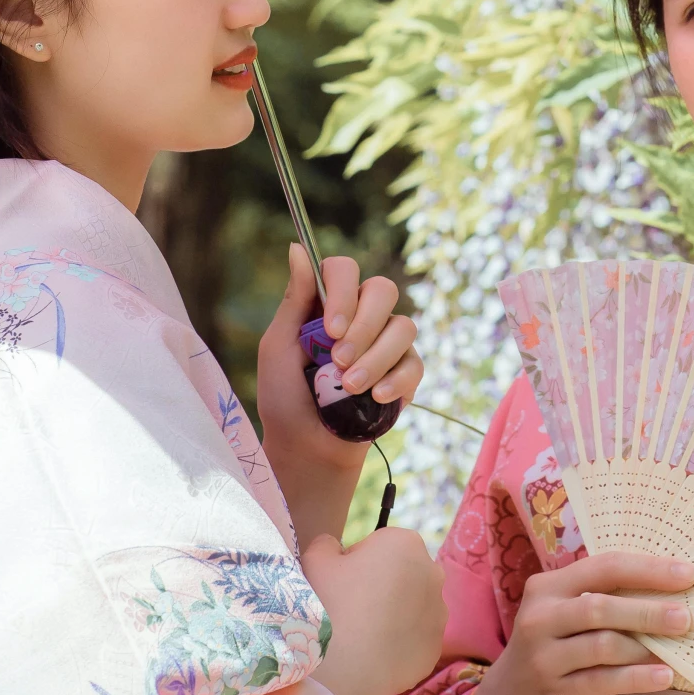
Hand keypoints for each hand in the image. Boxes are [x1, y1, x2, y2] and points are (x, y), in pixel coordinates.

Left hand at [257, 245, 424, 542]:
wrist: (307, 447)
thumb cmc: (284, 396)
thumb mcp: (278, 346)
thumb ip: (294, 299)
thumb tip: (297, 247)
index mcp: (328, 302)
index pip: (344, 270)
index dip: (343, 293)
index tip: (330, 330)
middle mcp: (362, 315)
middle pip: (383, 289)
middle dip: (364, 326)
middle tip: (338, 362)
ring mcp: (387, 343)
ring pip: (404, 326)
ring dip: (375, 358)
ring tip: (349, 387)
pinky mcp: (406, 373)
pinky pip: (415, 363)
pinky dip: (396, 380)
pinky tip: (375, 398)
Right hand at [303, 528, 447, 694]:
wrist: (343, 670)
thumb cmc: (328, 604)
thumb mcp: (314, 560)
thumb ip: (327, 545)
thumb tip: (336, 549)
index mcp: (405, 544)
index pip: (379, 545)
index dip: (355, 562)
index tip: (340, 582)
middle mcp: (432, 574)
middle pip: (401, 574)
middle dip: (380, 586)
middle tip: (350, 609)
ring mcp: (438, 614)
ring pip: (411, 608)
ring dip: (392, 615)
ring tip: (361, 636)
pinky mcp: (435, 648)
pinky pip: (413, 640)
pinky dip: (397, 644)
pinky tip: (373, 655)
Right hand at [467, 551, 693, 694]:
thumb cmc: (551, 646)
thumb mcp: (563, 613)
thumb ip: (602, 597)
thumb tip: (670, 591)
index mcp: (548, 587)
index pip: (604, 567)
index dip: (647, 569)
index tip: (687, 574)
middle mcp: (541, 617)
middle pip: (601, 606)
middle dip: (648, 611)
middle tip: (686, 617)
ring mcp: (544, 656)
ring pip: (603, 645)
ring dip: (644, 647)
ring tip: (677, 651)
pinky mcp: (554, 691)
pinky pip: (603, 681)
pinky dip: (637, 678)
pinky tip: (663, 677)